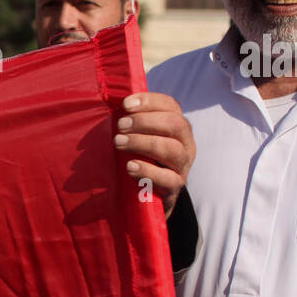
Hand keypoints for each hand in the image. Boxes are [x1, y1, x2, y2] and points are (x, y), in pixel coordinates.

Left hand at [114, 91, 194, 217]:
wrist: (152, 195)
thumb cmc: (141, 158)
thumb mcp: (140, 137)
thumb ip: (132, 122)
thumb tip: (110, 103)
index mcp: (178, 126)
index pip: (170, 106)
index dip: (149, 101)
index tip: (126, 104)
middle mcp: (185, 143)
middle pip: (174, 124)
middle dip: (144, 121)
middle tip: (120, 126)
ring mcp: (183, 166)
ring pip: (172, 149)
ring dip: (142, 142)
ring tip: (119, 142)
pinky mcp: (175, 187)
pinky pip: (167, 178)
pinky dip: (147, 170)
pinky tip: (129, 166)